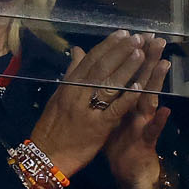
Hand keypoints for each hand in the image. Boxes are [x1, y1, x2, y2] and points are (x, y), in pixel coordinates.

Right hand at [29, 30, 160, 177]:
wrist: (47, 155)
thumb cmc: (52, 126)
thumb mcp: (58, 96)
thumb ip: (71, 73)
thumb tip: (78, 50)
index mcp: (68, 86)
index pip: (90, 60)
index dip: (108, 46)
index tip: (123, 33)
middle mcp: (76, 94)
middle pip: (101, 68)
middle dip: (120, 52)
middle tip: (138, 38)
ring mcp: (86, 110)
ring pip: (108, 84)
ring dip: (126, 68)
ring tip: (141, 53)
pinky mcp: (97, 127)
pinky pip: (114, 109)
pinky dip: (127, 97)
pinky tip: (140, 86)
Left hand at [105, 38, 173, 188]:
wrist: (127, 169)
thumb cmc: (118, 140)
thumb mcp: (108, 115)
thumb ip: (105, 94)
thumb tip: (97, 75)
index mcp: (125, 101)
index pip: (128, 74)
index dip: (130, 56)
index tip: (133, 34)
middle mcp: (137, 108)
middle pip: (142, 81)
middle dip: (148, 60)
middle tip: (156, 39)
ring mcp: (144, 123)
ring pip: (150, 100)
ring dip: (156, 82)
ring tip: (164, 64)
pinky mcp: (146, 141)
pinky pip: (152, 130)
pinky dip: (158, 121)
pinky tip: (164, 110)